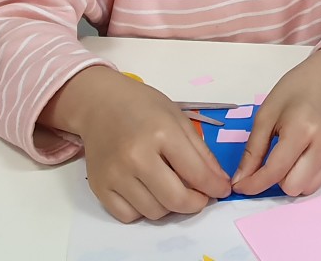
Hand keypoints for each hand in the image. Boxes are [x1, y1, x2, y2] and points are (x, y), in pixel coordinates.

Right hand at [40, 66, 230, 221]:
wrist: (100, 104)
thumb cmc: (143, 107)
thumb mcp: (178, 119)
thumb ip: (201, 152)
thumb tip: (219, 182)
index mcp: (162, 133)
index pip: (196, 173)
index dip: (215, 187)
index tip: (222, 191)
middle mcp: (136, 157)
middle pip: (175, 200)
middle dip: (195, 204)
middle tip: (200, 197)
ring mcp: (115, 174)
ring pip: (153, 212)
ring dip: (169, 207)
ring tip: (172, 189)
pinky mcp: (98, 187)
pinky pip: (128, 216)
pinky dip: (143, 211)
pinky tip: (148, 193)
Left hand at [231, 45, 320, 196]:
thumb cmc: (296, 91)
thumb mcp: (267, 114)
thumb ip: (253, 150)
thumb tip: (241, 181)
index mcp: (302, 128)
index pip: (275, 171)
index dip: (254, 183)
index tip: (241, 186)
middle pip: (293, 187)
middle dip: (277, 180)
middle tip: (274, 160)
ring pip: (308, 188)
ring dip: (294, 178)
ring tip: (294, 153)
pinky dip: (310, 172)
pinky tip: (309, 150)